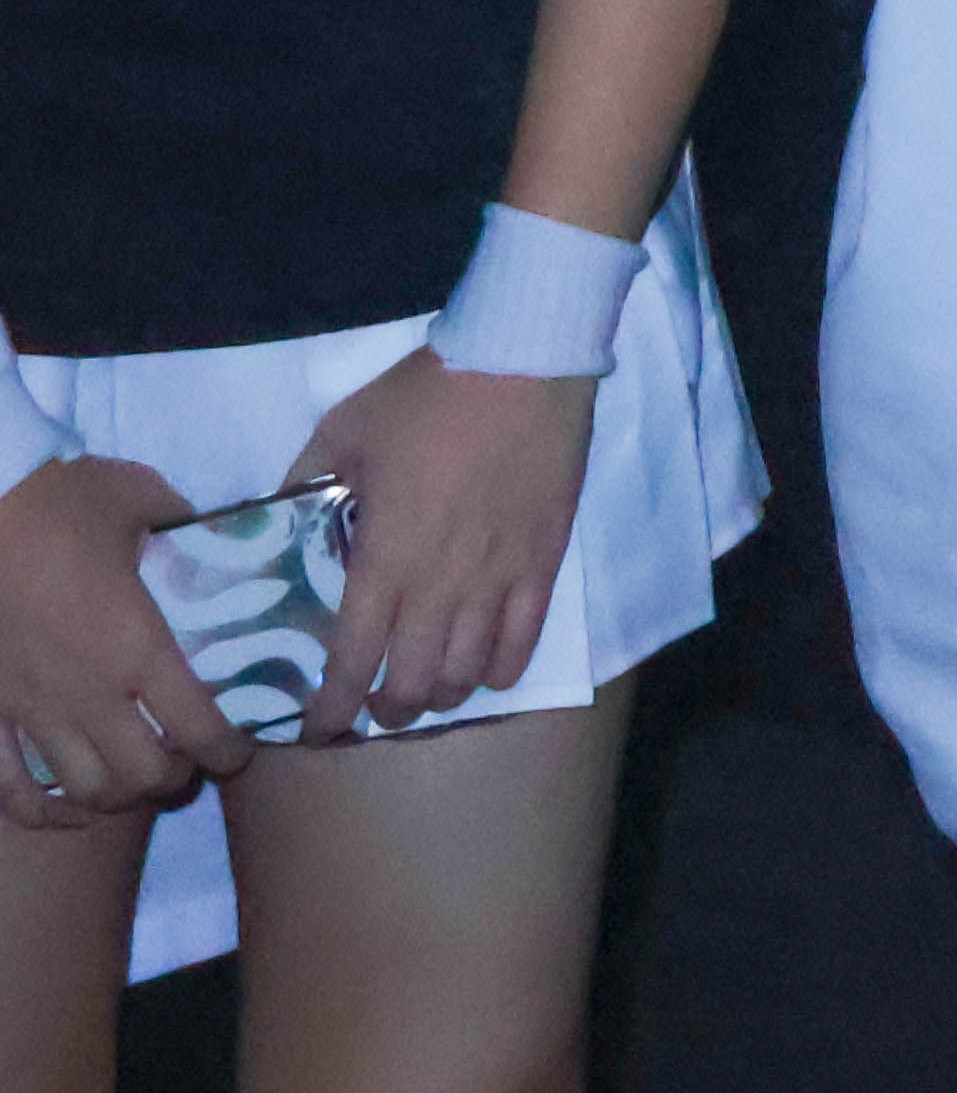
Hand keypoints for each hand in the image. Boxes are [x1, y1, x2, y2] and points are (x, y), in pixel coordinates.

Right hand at [0, 457, 237, 826]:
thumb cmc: (60, 500)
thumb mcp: (145, 500)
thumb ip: (187, 526)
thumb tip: (217, 533)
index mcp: (136, 646)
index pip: (199, 728)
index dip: (229, 752)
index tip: (241, 749)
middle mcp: (87, 692)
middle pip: (144, 775)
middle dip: (178, 778)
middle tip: (191, 759)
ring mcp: (30, 708)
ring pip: (83, 789)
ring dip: (120, 796)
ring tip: (139, 777)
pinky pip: (10, 789)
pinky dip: (43, 812)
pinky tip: (70, 809)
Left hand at [292, 355, 593, 735]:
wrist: (520, 362)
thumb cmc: (425, 396)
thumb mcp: (341, 432)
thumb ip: (304, 483)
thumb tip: (277, 521)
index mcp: (383, 557)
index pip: (351, 660)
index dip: (331, 709)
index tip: (317, 731)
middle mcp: (439, 583)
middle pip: (413, 683)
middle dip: (388, 710)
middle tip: (373, 706)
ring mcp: (498, 576)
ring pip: (468, 671)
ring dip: (442, 693)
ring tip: (428, 689)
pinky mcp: (543, 560)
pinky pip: (525, 638)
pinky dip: (501, 669)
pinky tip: (484, 672)